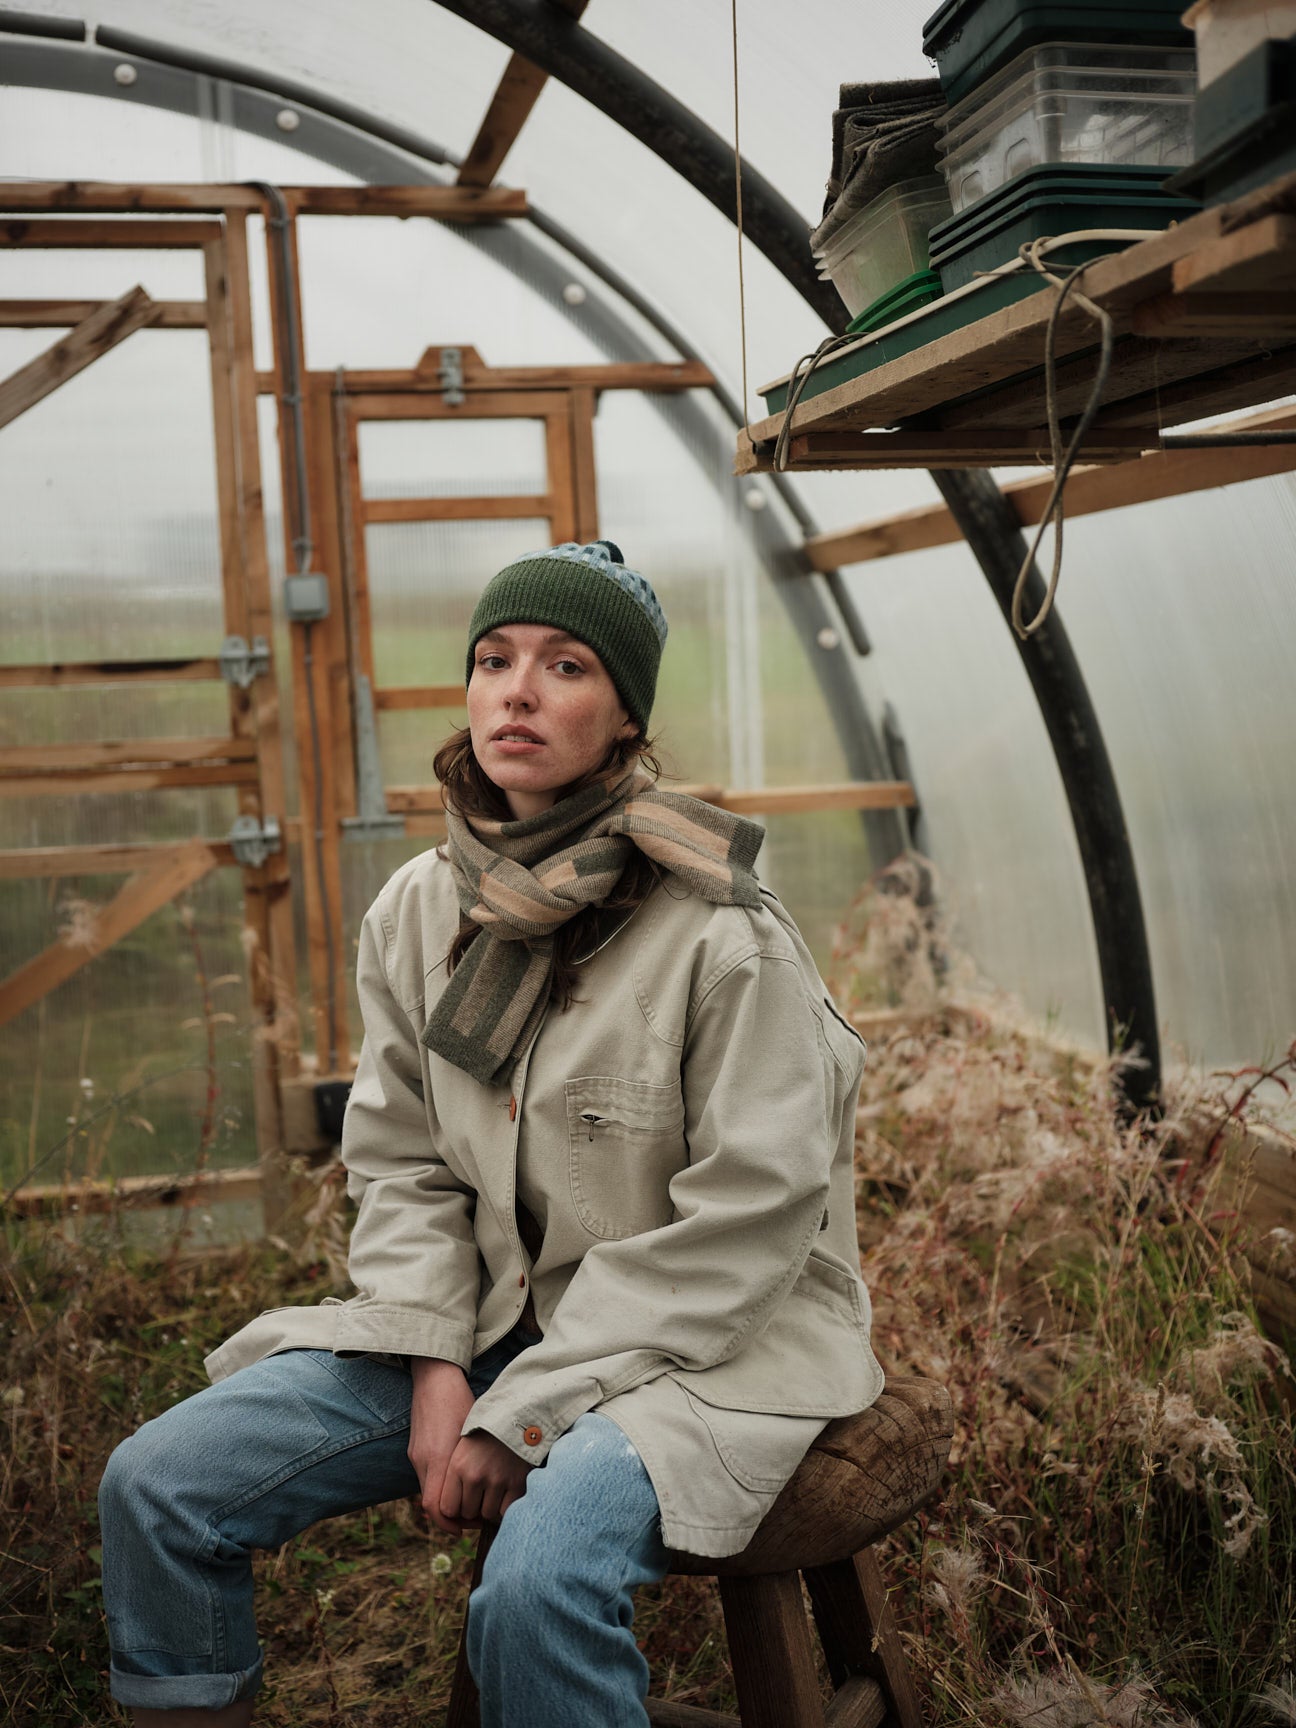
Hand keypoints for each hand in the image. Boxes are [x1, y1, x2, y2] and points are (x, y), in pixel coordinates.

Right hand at [407, 1357, 476, 1535]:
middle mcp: (424, 1460)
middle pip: (431, 1505)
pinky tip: (459, 1482)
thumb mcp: (475, 1430)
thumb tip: (496, 1488)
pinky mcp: (415, 1450)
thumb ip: (479, 1460)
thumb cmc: (461, 1401)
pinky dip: (441, 1487)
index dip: (450, 1523)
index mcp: (439, 1457)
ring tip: (470, 1502)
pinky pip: (426, 1478)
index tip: (467, 1528)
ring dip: (447, 1502)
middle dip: (452, 1518)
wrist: (435, 1377)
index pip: (437, 1507)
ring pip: (428, 1492)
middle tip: (474, 1520)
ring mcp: (417, 1455)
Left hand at [440, 1430, 532, 1531]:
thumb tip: (450, 1512)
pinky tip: (506, 1490)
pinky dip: (506, 1505)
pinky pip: (506, 1510)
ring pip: (488, 1514)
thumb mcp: (461, 1449)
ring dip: (490, 1506)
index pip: (447, 1509)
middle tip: (481, 1490)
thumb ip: (453, 1478)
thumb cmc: (485, 1435)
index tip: (461, 1501)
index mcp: (457, 1466)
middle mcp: (475, 1476)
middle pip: (468, 1513)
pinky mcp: (517, 1484)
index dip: (455, 1509)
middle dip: (473, 1506)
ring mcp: (497, 1481)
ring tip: (494, 1487)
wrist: (515, 1417)